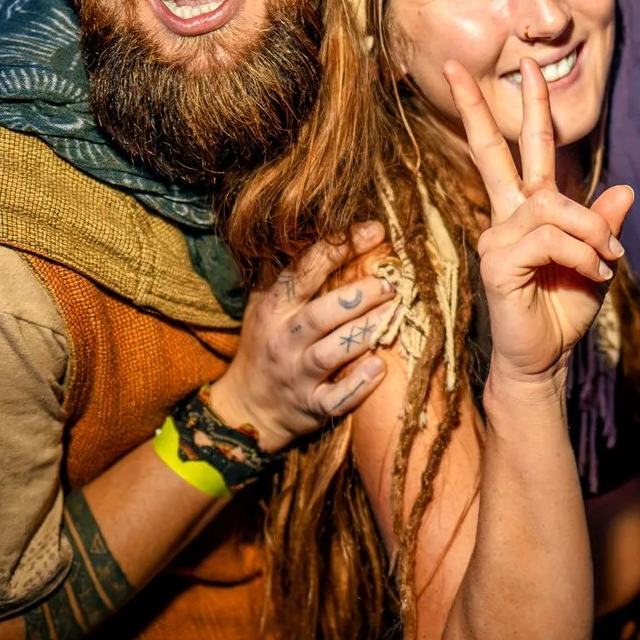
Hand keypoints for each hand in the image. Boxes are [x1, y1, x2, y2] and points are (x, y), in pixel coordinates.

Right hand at [208, 223, 396, 452]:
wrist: (246, 408)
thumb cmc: (265, 346)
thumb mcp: (264, 306)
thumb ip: (291, 276)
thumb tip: (329, 232)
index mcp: (273, 309)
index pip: (304, 272)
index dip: (339, 248)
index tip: (374, 230)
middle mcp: (284, 340)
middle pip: (321, 314)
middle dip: (358, 296)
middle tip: (390, 284)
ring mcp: (297, 375)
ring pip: (332, 352)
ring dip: (365, 332)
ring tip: (394, 313)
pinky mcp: (311, 406)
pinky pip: (336, 398)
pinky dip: (359, 384)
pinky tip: (380, 366)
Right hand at [444, 58, 632, 393]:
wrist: (544, 360)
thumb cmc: (562, 311)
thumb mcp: (596, 262)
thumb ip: (604, 226)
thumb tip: (626, 189)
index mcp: (527, 210)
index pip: (522, 150)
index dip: (524, 108)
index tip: (524, 66)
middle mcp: (506, 216)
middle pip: (493, 151)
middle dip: (481, 106)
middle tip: (457, 65)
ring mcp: (496, 238)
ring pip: (552, 207)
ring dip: (592, 233)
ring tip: (607, 263)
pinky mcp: (497, 262)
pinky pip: (549, 238)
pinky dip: (581, 252)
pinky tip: (594, 274)